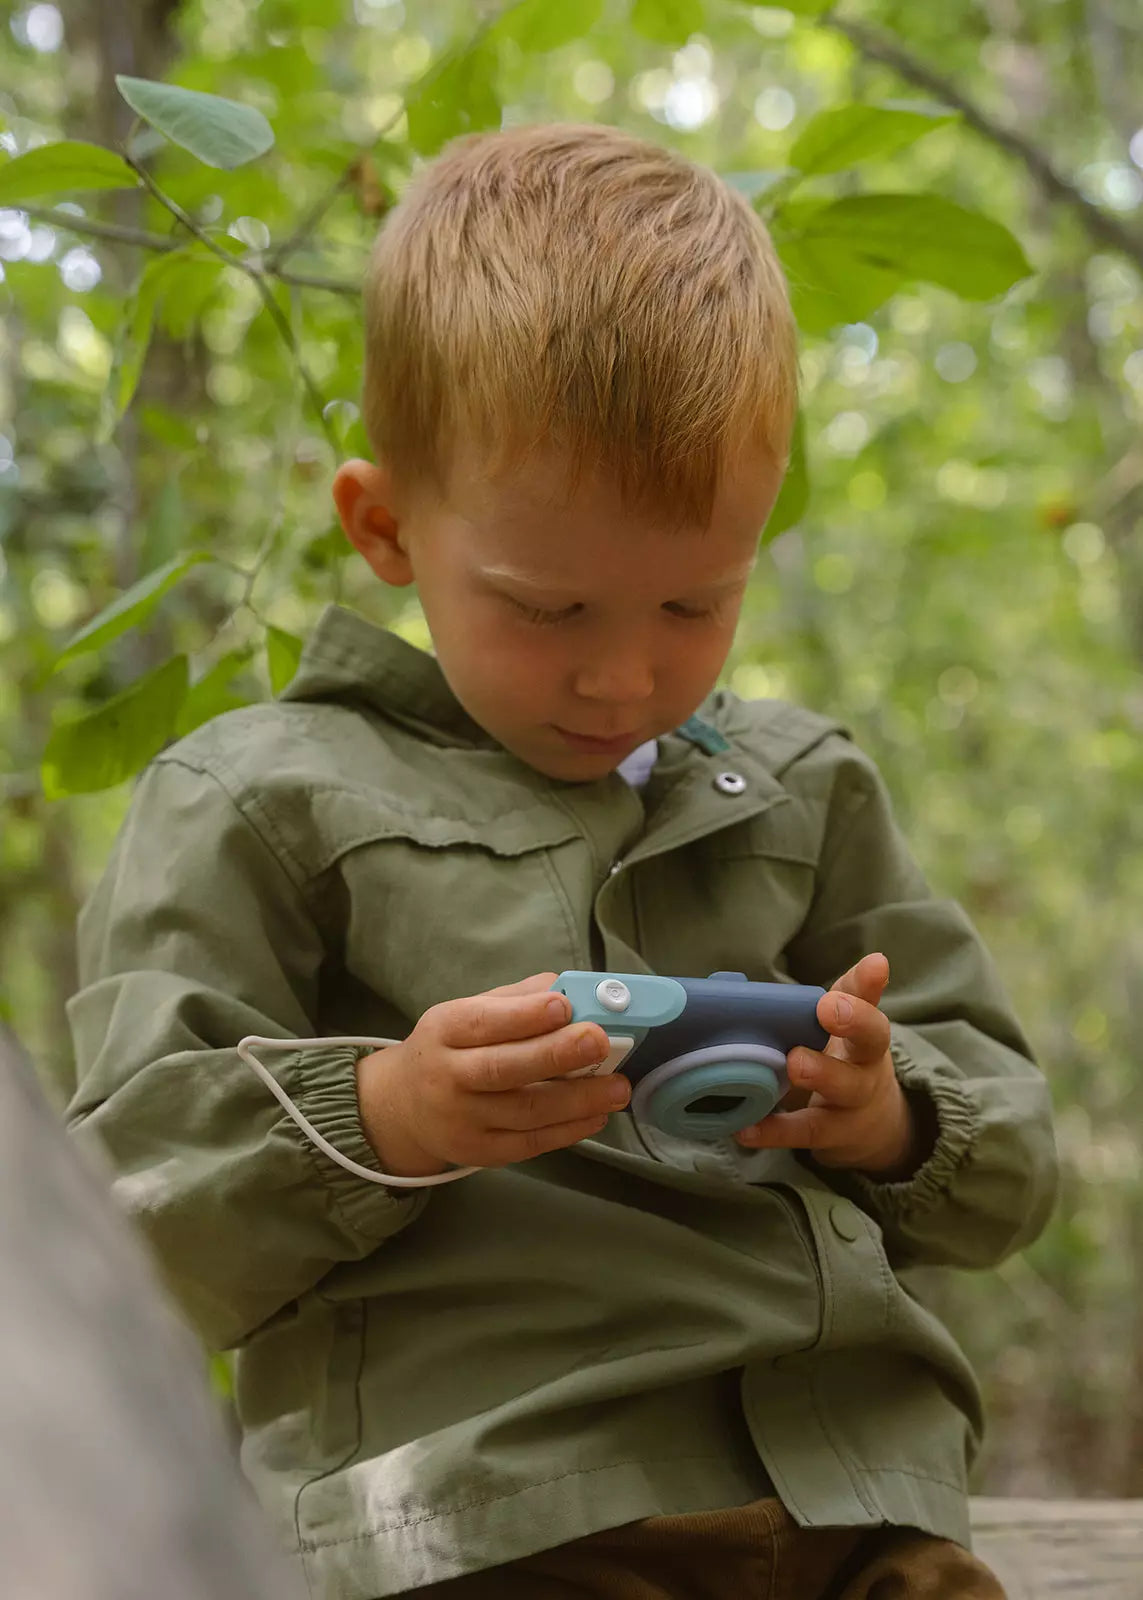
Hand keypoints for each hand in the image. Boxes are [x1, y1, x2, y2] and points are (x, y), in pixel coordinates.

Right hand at [355, 973, 627, 1177]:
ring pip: (524, 1112)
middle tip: (600, 1042)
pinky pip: (529, 1143)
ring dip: (577, 1100)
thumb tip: (568, 988)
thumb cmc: (449, 1049)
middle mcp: (447, 1077)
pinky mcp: (480, 1153)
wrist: (401, 1107)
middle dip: (555, 1054)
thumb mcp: (466, 1013)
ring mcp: (462, 1121)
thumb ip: (515, 1000)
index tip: (565, 1006)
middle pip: (503, 1069)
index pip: (483, 1022)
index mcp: (444, 1030)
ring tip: (618, 1088)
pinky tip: (597, 1116)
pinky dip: (568, 1131)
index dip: (524, 1015)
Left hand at [734, 953, 923, 1177]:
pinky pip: (806, 1131)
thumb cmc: (837, 1062)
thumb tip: (730, 986)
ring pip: (845, 1087)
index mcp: (860, 1027)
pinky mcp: (833, 1133)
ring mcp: (854, 1099)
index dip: (869, 981)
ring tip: (794, 1063)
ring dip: (821, 1073)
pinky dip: (776, 1131)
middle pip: (872, 1039)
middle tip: (828, 1008)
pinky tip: (746, 1129)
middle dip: (854, 1020)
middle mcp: (867, 1060)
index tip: (875, 963)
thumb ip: (794, 1008)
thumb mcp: (826, 1035)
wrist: (871, 1125)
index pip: (868, 997)